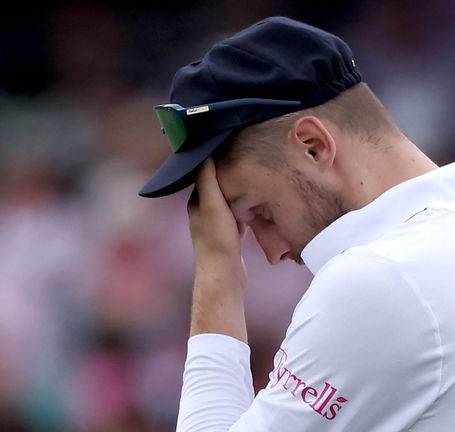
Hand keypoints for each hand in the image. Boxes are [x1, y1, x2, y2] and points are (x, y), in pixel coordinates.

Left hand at [187, 160, 247, 339]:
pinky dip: (246, 208)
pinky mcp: (230, 237)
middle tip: (247, 161)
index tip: (230, 148)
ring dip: (239, 191)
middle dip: (230, 175)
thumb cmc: (218, 241)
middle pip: (218, 187)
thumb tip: (205, 154)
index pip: (205, 175)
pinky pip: (239, 216)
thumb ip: (209, 181)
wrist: (225, 276)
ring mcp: (217, 226)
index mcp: (196, 204)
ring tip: (254, 178)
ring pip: (229, 201)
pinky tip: (257, 205)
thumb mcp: (214, 206)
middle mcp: (204, 214)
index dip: (216, 162)